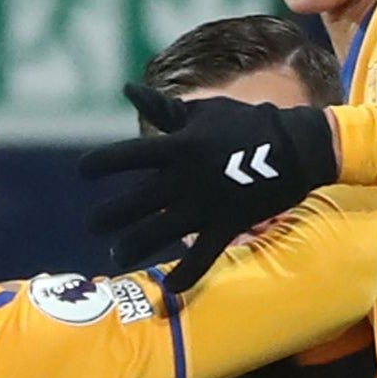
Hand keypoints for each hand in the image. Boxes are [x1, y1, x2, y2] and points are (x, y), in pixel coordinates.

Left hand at [82, 85, 339, 291]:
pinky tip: (169, 288)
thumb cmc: (243, 124)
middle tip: (92, 225)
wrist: (294, 146)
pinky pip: (203, 256)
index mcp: (178, 146)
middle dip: (110, 215)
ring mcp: (206, 204)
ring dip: (135, 246)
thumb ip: (163, 108)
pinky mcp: (227, 225)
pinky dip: (186, 275)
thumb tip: (128, 89)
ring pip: (161, 233)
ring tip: (117, 256)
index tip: (82, 172)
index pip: (129, 156)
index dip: (102, 163)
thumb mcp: (201, 111)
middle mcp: (186, 177)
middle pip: (137, 201)